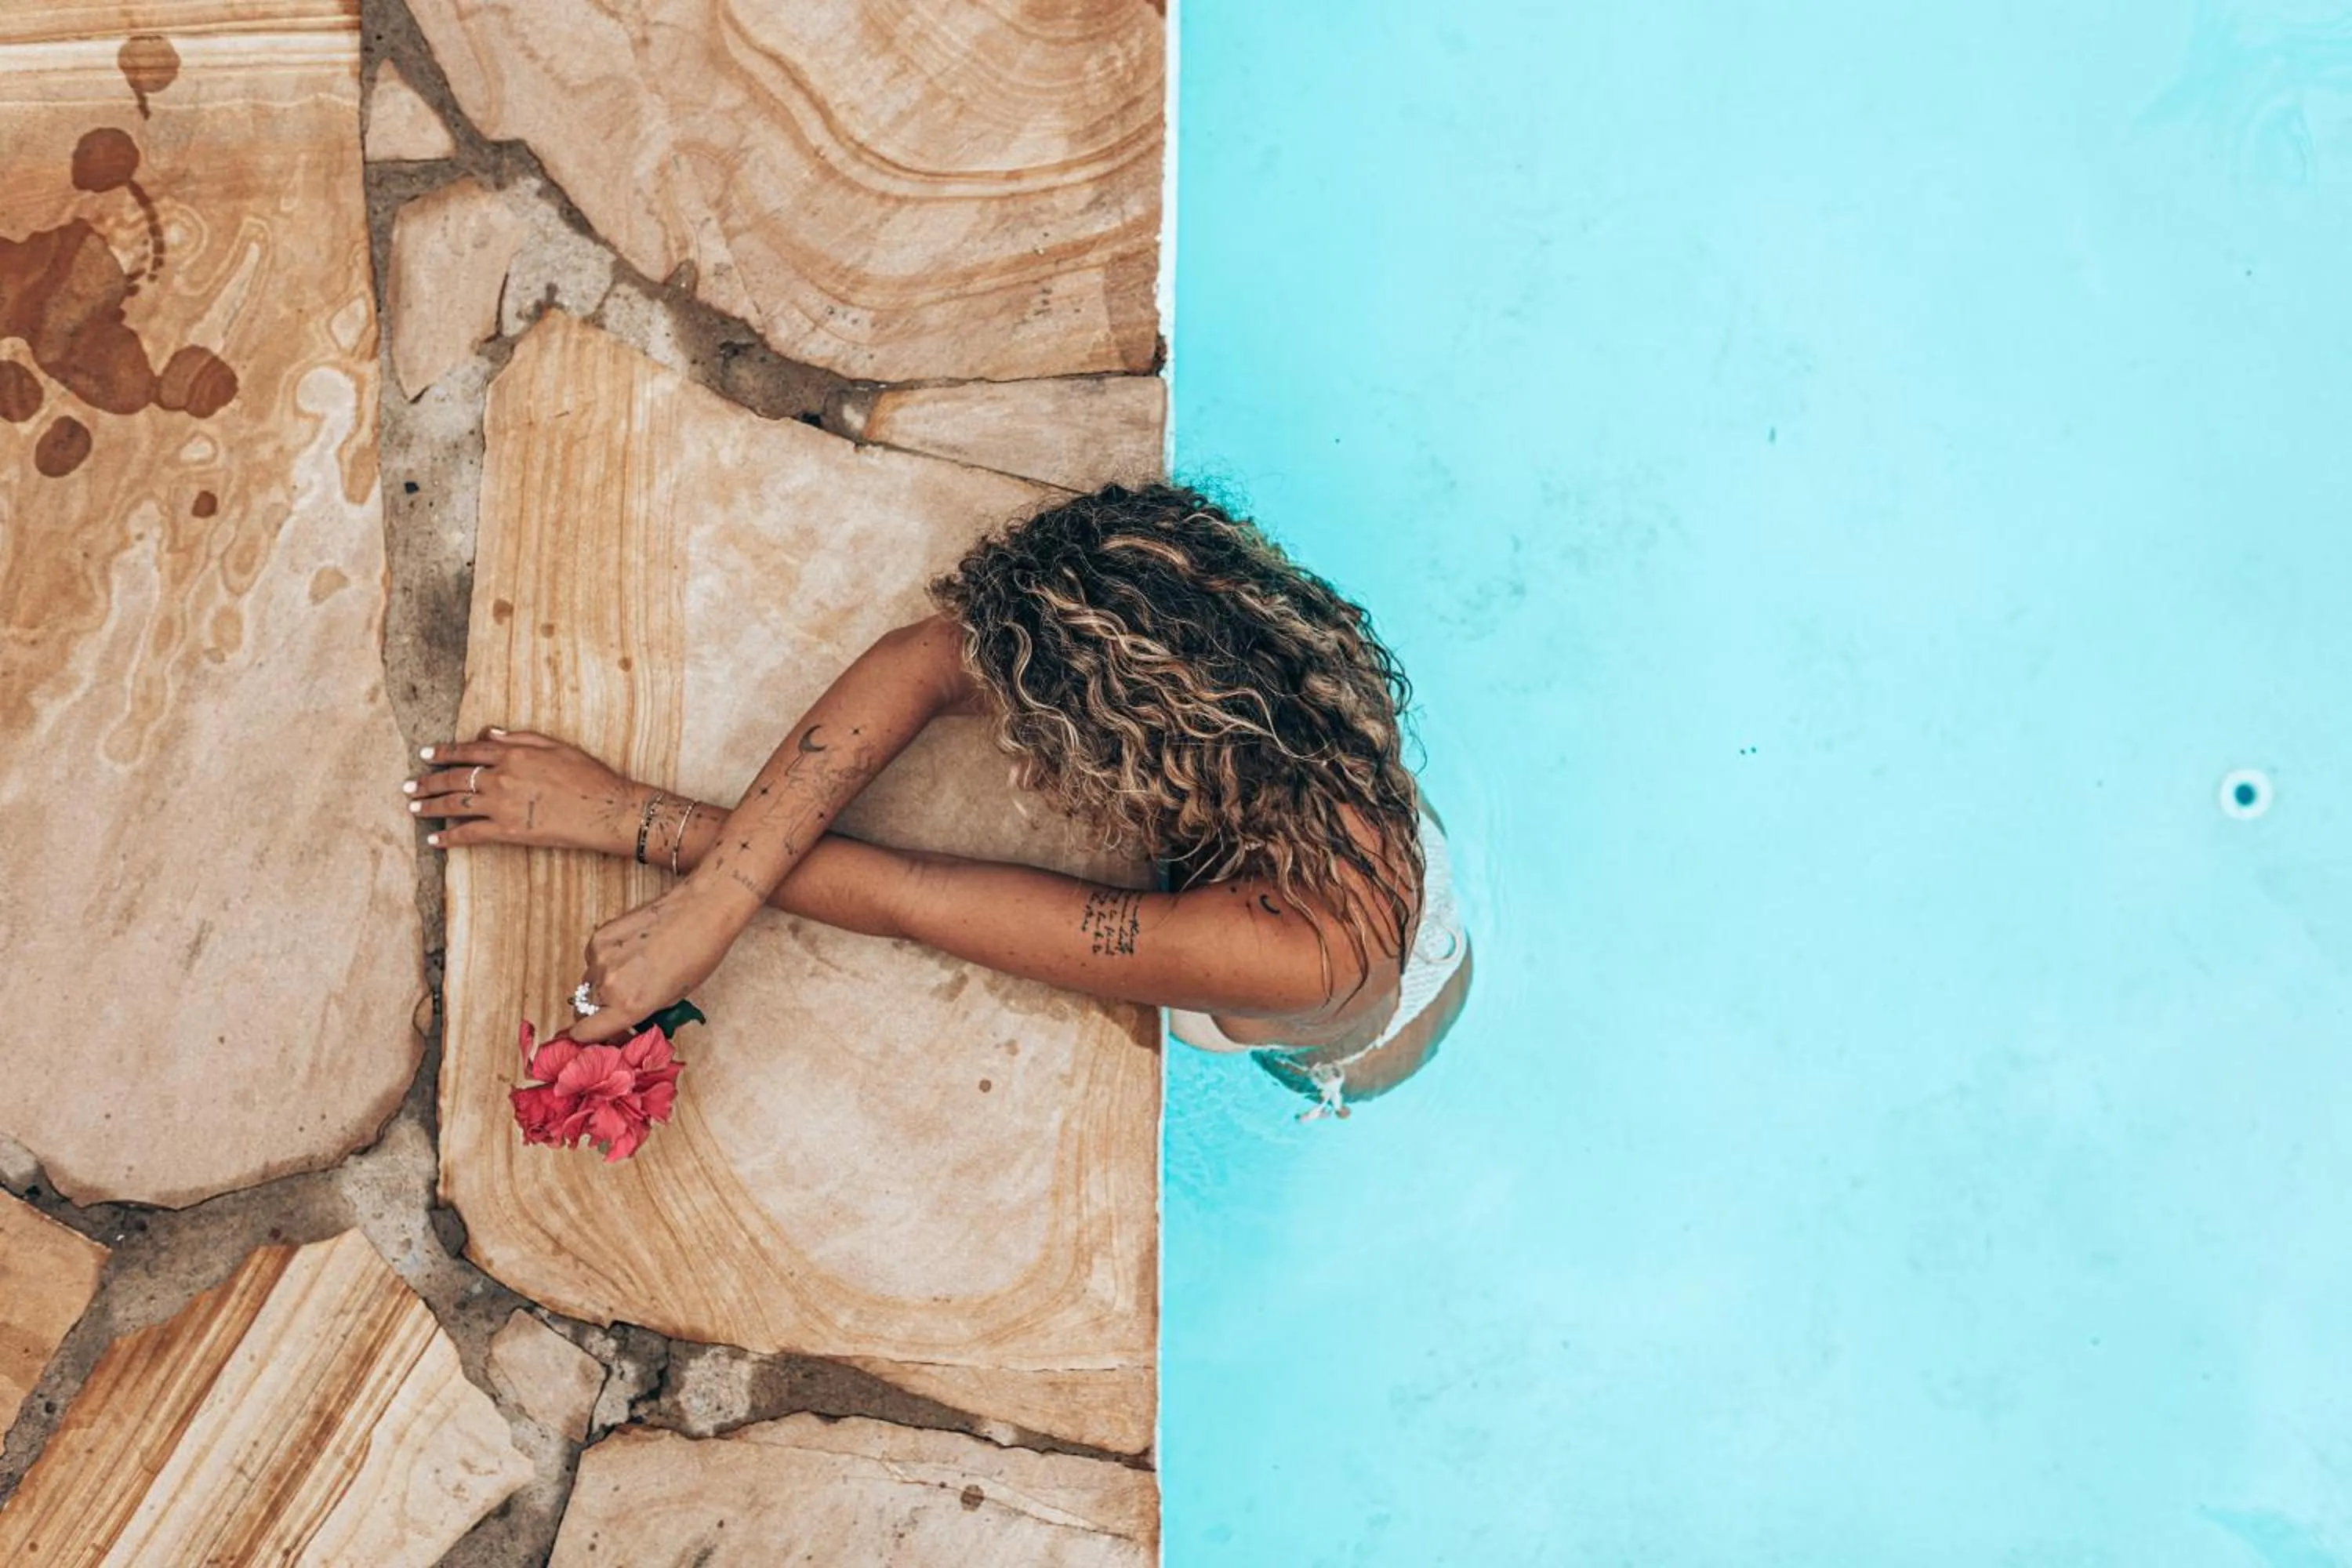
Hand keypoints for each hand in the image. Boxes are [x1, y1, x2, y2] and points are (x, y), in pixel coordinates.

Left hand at [406, 728, 650, 852]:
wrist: (605, 809)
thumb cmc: (588, 776)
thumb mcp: (556, 745)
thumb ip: (519, 737)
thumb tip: (489, 733)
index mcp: (512, 753)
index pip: (467, 751)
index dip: (443, 753)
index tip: (426, 755)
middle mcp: (501, 777)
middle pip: (454, 778)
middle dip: (427, 782)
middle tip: (409, 787)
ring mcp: (502, 805)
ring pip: (455, 804)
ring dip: (430, 806)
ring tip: (413, 809)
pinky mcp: (508, 831)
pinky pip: (470, 834)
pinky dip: (449, 836)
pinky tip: (434, 839)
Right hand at [569, 880, 747, 1042]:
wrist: (701, 910)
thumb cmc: (699, 955)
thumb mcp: (674, 998)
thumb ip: (643, 1012)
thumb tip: (628, 1021)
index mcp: (629, 1005)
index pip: (584, 1033)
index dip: (592, 1037)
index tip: (603, 1034)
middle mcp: (608, 983)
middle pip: (585, 1009)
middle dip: (600, 1011)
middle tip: (622, 1004)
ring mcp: (601, 957)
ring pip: (588, 982)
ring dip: (602, 985)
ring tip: (633, 973)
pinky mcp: (599, 935)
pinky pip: (594, 959)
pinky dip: (606, 961)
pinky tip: (630, 952)